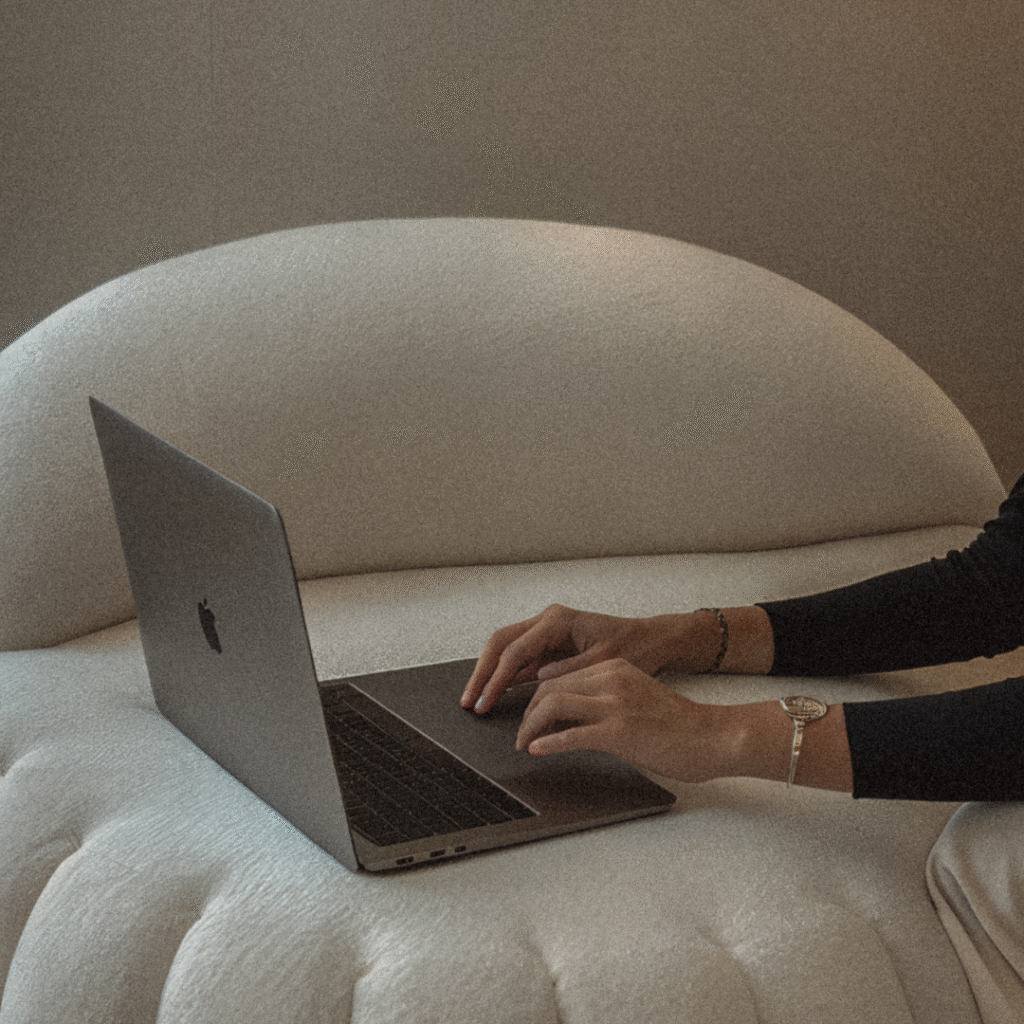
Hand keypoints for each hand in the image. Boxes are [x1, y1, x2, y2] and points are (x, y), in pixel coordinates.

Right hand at [461, 604, 683, 713]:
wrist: (652, 640)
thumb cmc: (635, 647)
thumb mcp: (606, 663)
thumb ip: (571, 670)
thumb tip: (540, 680)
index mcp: (558, 620)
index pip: (515, 650)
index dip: (496, 678)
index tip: (485, 701)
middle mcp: (548, 621)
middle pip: (501, 643)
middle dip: (482, 673)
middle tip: (469, 701)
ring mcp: (547, 633)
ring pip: (506, 650)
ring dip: (490, 675)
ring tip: (476, 702)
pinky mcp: (550, 647)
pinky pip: (520, 661)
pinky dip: (506, 678)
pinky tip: (496, 697)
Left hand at [515, 659, 854, 792]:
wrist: (714, 736)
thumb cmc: (678, 726)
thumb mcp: (634, 700)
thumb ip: (602, 703)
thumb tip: (565, 722)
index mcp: (613, 668)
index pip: (560, 677)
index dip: (535, 698)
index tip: (525, 716)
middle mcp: (611, 678)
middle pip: (550, 688)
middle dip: (527, 713)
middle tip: (519, 734)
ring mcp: (615, 702)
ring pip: (554, 704)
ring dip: (531, 726)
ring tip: (523, 744)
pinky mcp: (620, 730)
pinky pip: (572, 734)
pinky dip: (548, 742)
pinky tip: (536, 751)